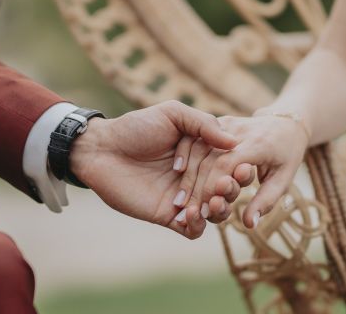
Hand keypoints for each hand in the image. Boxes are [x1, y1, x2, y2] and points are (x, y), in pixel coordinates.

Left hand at [69, 101, 238, 238]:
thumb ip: (203, 125)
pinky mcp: (168, 216)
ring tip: (211, 202)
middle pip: (226, 190)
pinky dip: (197, 226)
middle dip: (231, 190)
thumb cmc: (136, 127)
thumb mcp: (172, 114)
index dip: (238, 168)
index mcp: (202, 153)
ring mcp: (184, 197)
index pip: (229, 164)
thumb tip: (234, 141)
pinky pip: (193, 230)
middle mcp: (196, 176)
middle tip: (225, 186)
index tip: (243, 167)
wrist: (103, 149)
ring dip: (219, 210)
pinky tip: (189, 214)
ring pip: (214, 212)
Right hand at [179, 114, 308, 228]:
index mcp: (258, 144)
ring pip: (199, 147)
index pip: (226, 165)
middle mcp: (239, 131)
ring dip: (188, 173)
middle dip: (196, 186)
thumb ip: (266, 201)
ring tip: (181, 198)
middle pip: (209, 158)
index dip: (211, 188)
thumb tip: (249, 224)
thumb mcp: (284, 179)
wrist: (286, 122)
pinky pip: (197, 137)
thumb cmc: (286, 155)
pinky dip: (185, 153)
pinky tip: (178, 171)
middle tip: (187, 210)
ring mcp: (227, 123)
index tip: (204, 211)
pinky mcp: (218, 122)